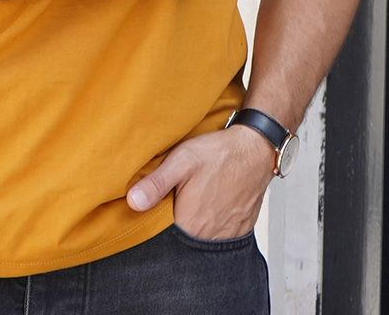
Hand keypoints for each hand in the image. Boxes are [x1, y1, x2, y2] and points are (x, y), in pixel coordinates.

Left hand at [125, 125, 274, 239]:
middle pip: (181, 238)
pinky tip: (209, 203)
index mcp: (190, 224)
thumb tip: (133, 202)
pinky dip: (212, 223)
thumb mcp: (181, 160)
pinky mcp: (238, 229)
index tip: (153, 207)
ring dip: (193, 224)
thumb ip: (156, 183)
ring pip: (200, 238)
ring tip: (193, 199)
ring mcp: (225, 235)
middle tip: (176, 198)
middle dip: (174, 223)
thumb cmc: (220, 153)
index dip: (154, 222)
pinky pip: (219, 234)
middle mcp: (208, 236)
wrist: (255, 149)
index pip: (162, 236)